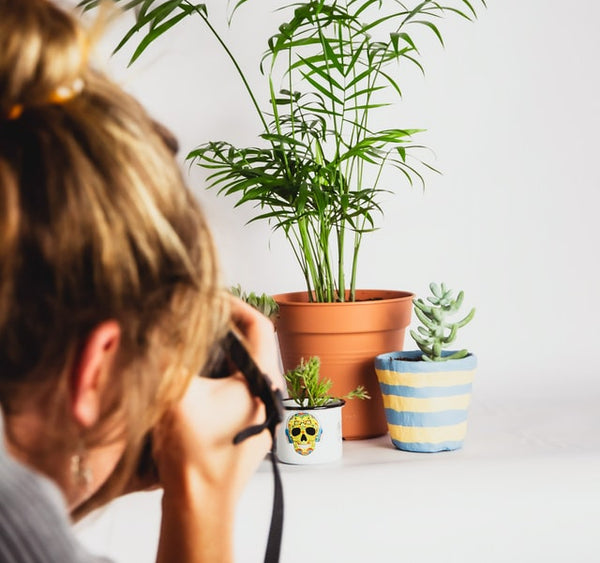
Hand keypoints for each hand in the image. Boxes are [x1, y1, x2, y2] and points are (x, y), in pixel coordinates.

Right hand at [151, 295, 283, 561]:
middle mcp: (270, 392)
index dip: (236, 303)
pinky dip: (218, 374)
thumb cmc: (197, 455)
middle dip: (223, 327)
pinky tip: (193, 377)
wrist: (201, 506)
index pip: (259, 325)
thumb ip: (169, 355)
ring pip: (242, 366)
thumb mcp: (177, 394)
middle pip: (251, 343)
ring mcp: (262, 410)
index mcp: (263, 379)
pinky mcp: (249, 424)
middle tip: (195, 317)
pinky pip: (237, 386)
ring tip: (190, 342)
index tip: (210, 296)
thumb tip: (158, 324)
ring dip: (219, 352)